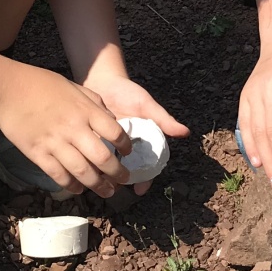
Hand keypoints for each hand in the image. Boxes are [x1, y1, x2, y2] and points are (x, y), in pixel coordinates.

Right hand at [0, 67, 130, 196]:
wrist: (7, 89)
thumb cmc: (41, 84)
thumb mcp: (74, 86)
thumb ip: (94, 102)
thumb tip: (111, 118)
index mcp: (85, 110)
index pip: (115, 132)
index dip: (125, 146)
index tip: (128, 153)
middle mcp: (74, 129)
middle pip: (103, 158)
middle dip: (117, 173)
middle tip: (124, 180)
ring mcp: (55, 143)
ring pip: (83, 172)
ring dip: (98, 185)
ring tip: (107, 191)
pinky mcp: (38, 153)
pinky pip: (59, 175)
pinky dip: (71, 186)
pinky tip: (78, 189)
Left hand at [83, 72, 188, 192]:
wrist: (103, 81)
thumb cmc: (128, 92)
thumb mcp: (146, 105)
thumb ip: (163, 119)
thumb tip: (185, 132)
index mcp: (141, 144)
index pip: (147, 168)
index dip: (145, 180)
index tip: (139, 189)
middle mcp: (126, 149)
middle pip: (127, 172)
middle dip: (121, 182)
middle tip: (115, 186)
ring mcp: (108, 146)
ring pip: (109, 168)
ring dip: (105, 175)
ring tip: (100, 179)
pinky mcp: (92, 141)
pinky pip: (92, 156)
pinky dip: (90, 162)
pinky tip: (86, 166)